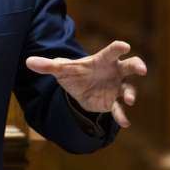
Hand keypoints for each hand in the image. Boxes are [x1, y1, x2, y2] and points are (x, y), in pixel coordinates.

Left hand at [26, 40, 146, 127]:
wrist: (77, 89)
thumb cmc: (74, 73)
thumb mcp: (60, 69)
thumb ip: (47, 65)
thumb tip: (28, 61)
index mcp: (102, 60)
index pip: (112, 51)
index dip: (119, 47)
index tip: (124, 46)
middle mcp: (114, 72)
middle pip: (130, 66)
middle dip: (137, 66)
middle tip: (141, 69)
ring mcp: (116, 87)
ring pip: (129, 89)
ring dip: (131, 94)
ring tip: (129, 100)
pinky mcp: (112, 102)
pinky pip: (119, 109)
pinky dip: (122, 115)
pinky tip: (125, 123)